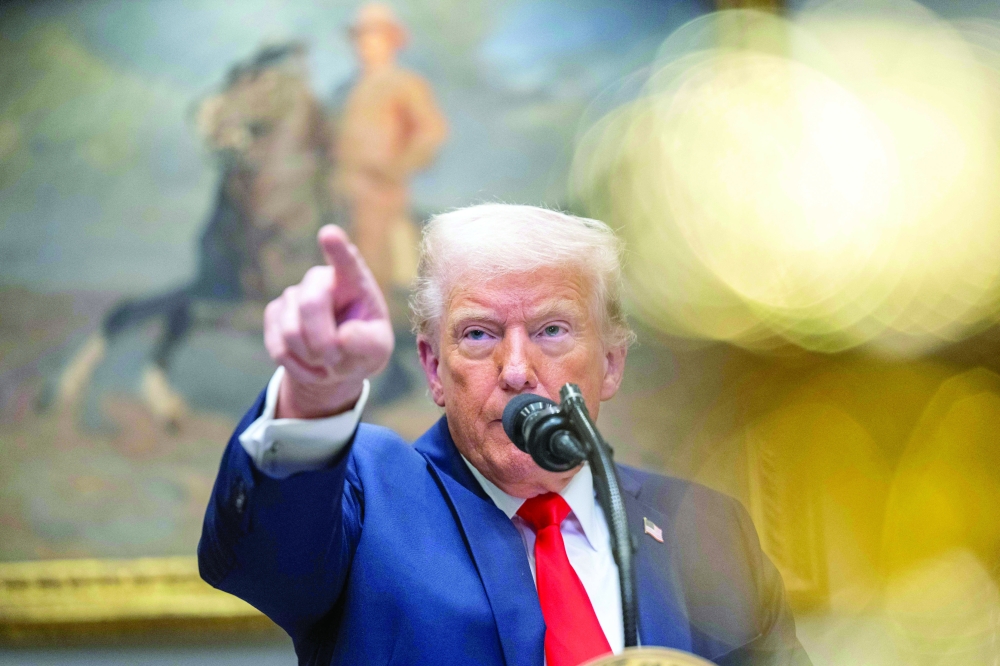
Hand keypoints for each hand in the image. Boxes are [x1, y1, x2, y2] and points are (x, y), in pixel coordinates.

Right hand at [264, 225, 393, 418]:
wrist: (335, 362)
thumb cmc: (363, 346)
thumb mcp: (377, 349)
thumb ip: (368, 343)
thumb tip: (342, 337)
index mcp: (353, 281)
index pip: (346, 261)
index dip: (337, 247)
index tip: (329, 233)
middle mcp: (320, 280)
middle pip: (311, 305)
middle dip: (323, 342)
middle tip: (336, 359)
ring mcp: (293, 294)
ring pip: (292, 333)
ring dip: (312, 359)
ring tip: (327, 361)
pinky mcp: (274, 314)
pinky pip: (279, 349)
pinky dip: (299, 367)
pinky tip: (311, 364)